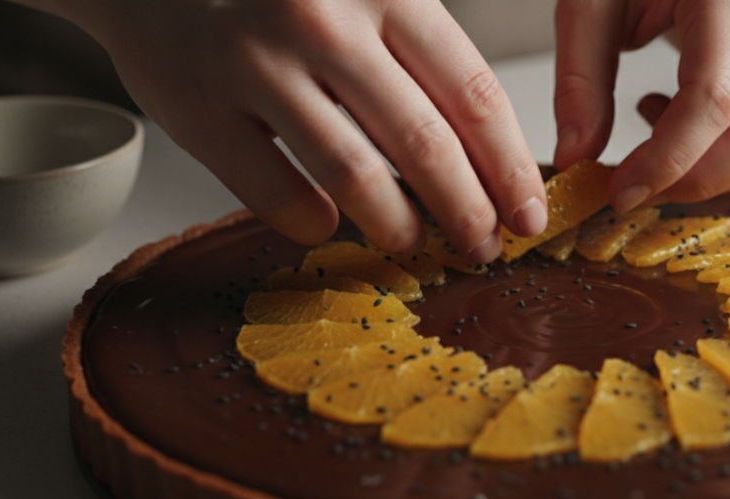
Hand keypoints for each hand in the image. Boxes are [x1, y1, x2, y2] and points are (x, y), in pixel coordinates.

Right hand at [29, 0, 547, 262]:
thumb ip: (422, 56)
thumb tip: (494, 156)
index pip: (471, 93)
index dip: (509, 166)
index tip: (529, 211)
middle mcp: (322, 21)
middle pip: (425, 143)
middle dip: (469, 211)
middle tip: (486, 246)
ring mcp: (256, 64)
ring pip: (355, 176)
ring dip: (399, 225)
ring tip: (414, 239)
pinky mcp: (200, 110)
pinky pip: (278, 197)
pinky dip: (316, 223)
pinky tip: (330, 222)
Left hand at [552, 0, 729, 210]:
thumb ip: (580, 78)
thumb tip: (576, 155)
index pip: (715, 98)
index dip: (670, 160)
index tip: (621, 191)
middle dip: (697, 178)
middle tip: (635, 188)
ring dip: (715, 170)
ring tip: (654, 149)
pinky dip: (724, 150)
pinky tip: (672, 122)